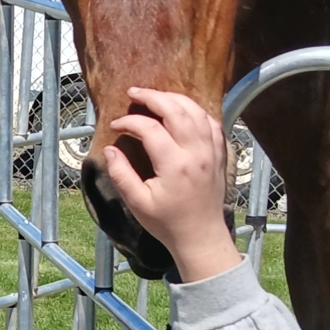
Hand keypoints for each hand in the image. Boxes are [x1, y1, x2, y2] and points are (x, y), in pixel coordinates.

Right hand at [101, 88, 242, 283]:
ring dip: (174, 99)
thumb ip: (121, 174)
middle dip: (152, 97)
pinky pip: (211, 121)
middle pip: (176, 110)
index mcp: (174, 165)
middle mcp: (196, 153)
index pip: (150, 129)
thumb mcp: (137, 203)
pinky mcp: (218, 153)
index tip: (116, 126)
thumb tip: (111, 150)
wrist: (200, 236)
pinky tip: (181, 110)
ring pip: (196, 111)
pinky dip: (195, 110)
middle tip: (134, 93)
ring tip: (155, 97)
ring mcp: (211, 151)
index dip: (130, 122)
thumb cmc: (166, 222)